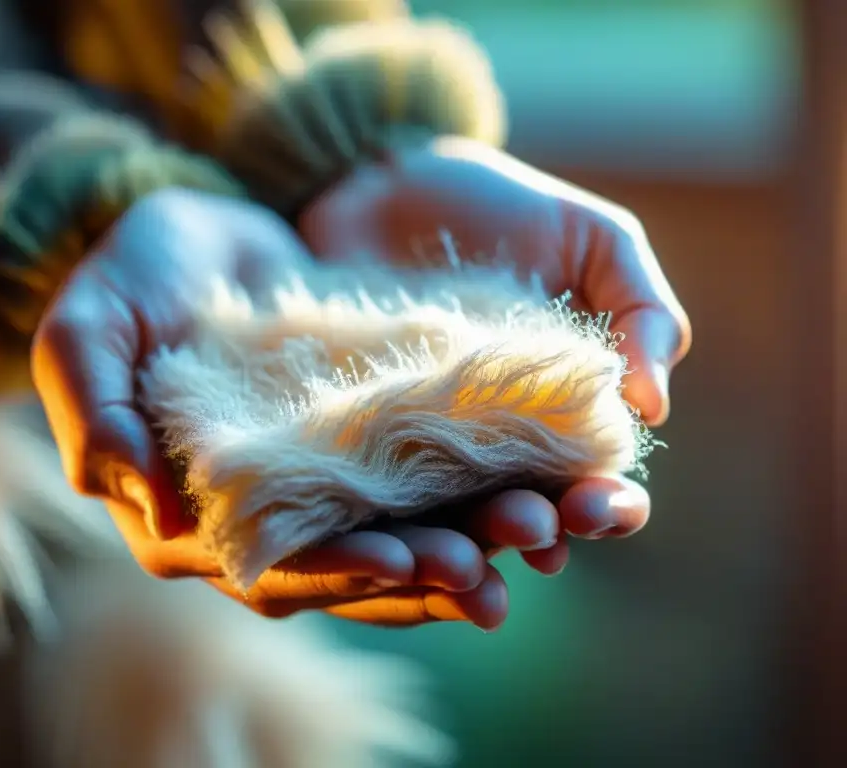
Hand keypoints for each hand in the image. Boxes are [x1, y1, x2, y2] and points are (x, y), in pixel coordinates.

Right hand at [32, 188, 526, 627]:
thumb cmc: (128, 279)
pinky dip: (472, 493)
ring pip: (395, 536)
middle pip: (343, 568)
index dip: (331, 570)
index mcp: (183, 519)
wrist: (195, 232)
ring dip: (462, 546)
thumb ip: (97, 417)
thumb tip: (154, 511)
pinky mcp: (362, 448)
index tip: (400, 562)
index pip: (264, 565)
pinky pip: (423, 484)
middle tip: (484, 571)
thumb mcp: (87, 331)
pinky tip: (530, 488)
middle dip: (415, 574)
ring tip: (528, 537)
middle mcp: (257, 521)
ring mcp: (316, 488)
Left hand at [298, 136, 691, 567]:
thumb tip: (653, 407)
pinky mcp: (354, 435)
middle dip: (540, 531)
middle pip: (525, 511)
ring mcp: (421, 444)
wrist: (377, 179)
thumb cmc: (495, 205)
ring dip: (464, 543)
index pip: (595, 478)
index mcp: (561, 409)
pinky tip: (393, 540)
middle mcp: (494, 442)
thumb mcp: (591, 239)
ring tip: (469, 557)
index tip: (605, 507)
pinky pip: (370, 491)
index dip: (608, 504)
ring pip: (450, 516)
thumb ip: (641, 310)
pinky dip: (384, 520)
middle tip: (537, 535)